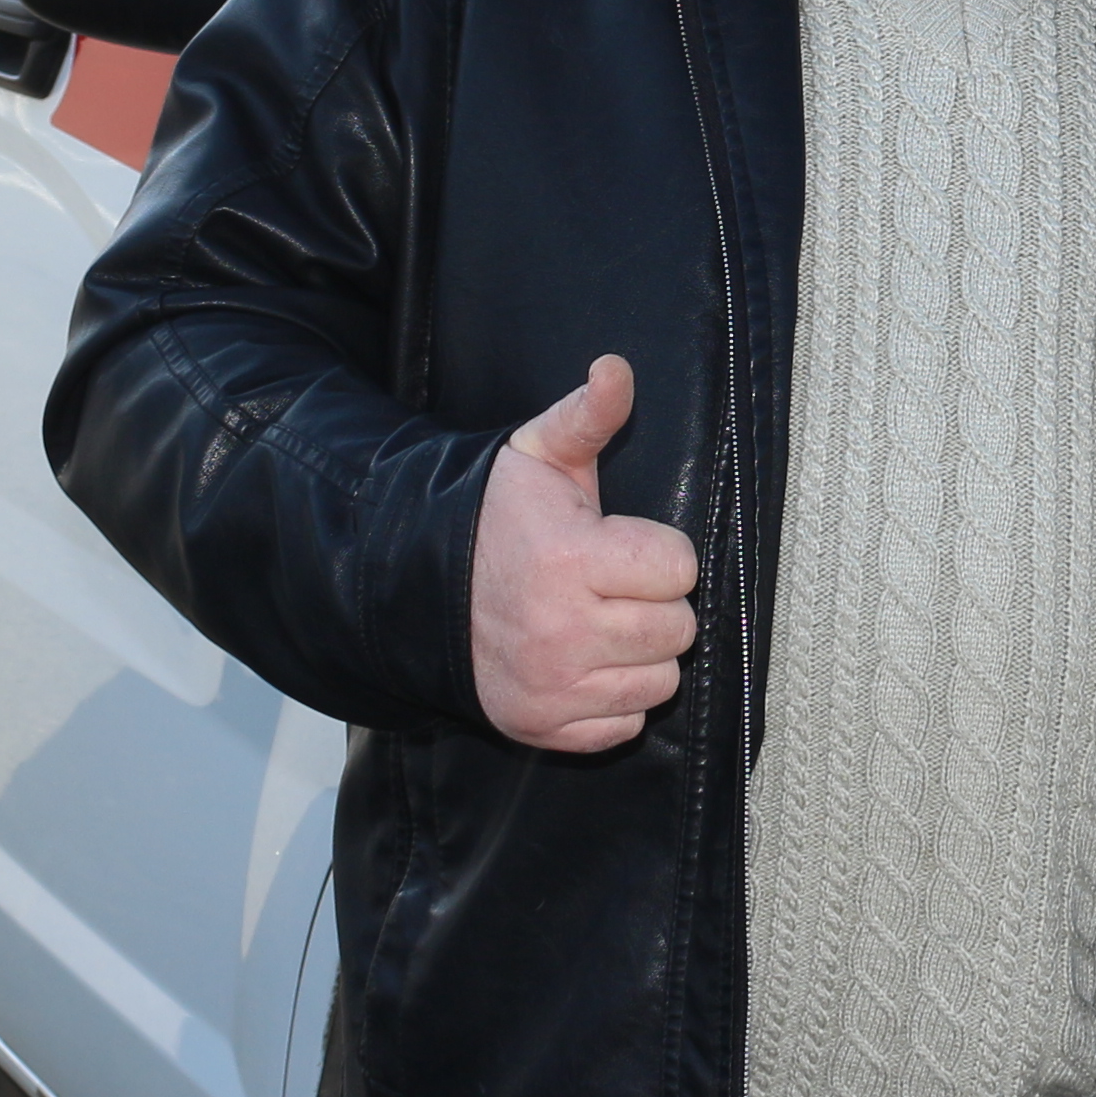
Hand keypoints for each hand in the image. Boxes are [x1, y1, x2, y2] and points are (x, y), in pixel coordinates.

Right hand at [469, 357, 700, 751]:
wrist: (415, 584)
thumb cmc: (492, 518)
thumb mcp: (538, 454)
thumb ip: (589, 414)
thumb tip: (617, 369)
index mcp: (571, 559)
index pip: (679, 568)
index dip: (657, 552)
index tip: (621, 546)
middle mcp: (563, 631)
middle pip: (678, 628)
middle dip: (653, 602)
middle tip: (612, 587)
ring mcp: (552, 687)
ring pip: (661, 680)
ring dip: (641, 653)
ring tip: (601, 623)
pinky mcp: (542, 726)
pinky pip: (626, 723)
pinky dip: (615, 697)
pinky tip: (586, 663)